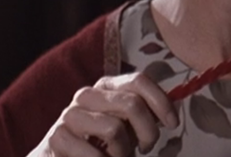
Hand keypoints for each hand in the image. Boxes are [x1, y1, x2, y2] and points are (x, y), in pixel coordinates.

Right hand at [27, 73, 178, 156]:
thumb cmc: (100, 143)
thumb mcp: (126, 125)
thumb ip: (144, 115)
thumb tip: (170, 113)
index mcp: (107, 86)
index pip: (139, 81)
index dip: (161, 101)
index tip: (173, 123)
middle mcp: (87, 94)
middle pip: (131, 104)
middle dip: (147, 132)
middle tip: (145, 148)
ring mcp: (70, 114)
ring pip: (114, 129)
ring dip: (124, 153)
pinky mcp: (58, 137)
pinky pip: (95, 154)